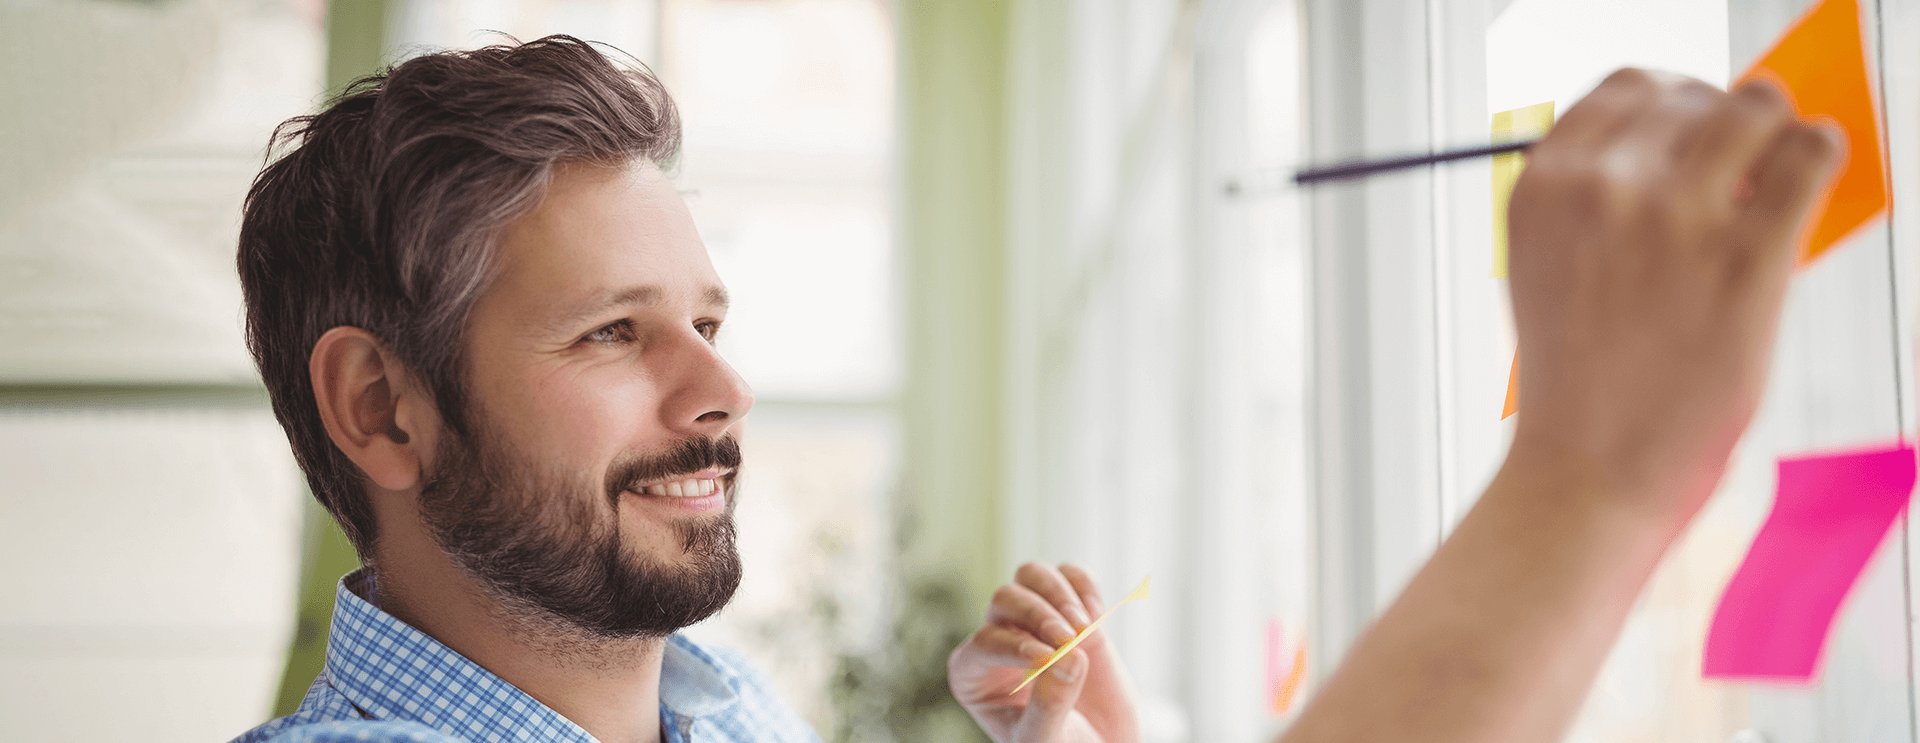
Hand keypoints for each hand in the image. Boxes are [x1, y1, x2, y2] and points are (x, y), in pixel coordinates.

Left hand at [948, 563, 1139, 742]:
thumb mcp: (1047, 740)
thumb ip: (1050, 705)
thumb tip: (1066, 658)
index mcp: (974, 675)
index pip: (983, 643)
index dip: (1014, 645)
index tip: (1048, 659)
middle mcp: (998, 641)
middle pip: (1005, 599)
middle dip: (1038, 614)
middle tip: (1070, 639)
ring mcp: (1035, 622)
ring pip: (1030, 575)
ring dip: (1058, 593)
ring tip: (1085, 628)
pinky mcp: (1071, 612)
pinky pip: (1069, 574)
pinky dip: (1084, 584)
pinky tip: (1097, 616)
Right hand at [1506, 69, 1843, 519]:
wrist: (1587, 470)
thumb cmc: (1575, 381)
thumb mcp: (1544, 268)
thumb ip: (1588, 201)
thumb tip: (1675, 149)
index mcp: (1543, 186)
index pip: (1624, 89)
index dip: (1670, 102)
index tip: (1693, 130)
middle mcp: (1602, 186)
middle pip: (1691, 96)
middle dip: (1722, 124)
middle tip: (1741, 166)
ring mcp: (1674, 216)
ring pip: (1756, 107)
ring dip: (1774, 131)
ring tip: (1777, 171)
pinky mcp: (1746, 254)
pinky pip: (1809, 154)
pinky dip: (1819, 154)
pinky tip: (1812, 179)